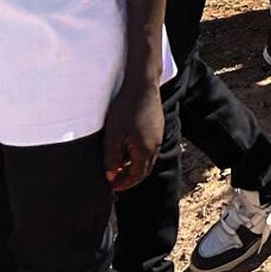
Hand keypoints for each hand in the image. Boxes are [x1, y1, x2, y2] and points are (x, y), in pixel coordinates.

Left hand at [102, 78, 163, 192]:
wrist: (142, 85)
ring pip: (148, 158)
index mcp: (145, 151)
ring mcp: (159, 135)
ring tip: (119, 164)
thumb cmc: (125, 110)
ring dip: (134, 165)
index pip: (137, 176)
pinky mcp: (158, 126)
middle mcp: (156, 146)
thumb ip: (112, 160)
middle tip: (115, 179)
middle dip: (130, 177)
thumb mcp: (113, 137)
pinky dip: (139, 154)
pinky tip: (128, 146)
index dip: (124, 184)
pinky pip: (150, 147)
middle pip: (144, 170)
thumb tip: (111, 176)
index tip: (112, 186)